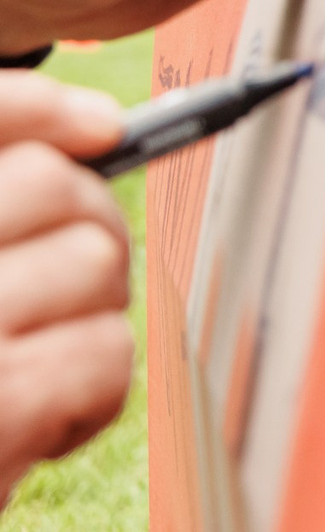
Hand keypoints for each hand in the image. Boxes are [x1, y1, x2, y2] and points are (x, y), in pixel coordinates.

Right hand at [0, 74, 132, 499]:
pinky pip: (106, 353)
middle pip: (58, 187)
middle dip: (86, 231)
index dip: (44, 110)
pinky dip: (91, 395)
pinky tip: (40, 423)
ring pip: (96, 264)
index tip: (100, 130)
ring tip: (31, 363)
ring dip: (87, 317)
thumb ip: (4, 208)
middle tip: (56, 289)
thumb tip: (101, 131)